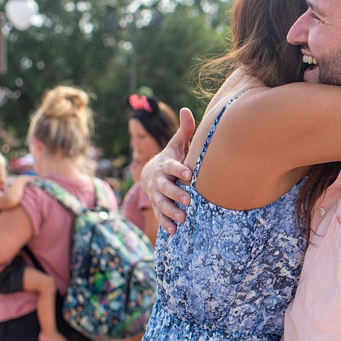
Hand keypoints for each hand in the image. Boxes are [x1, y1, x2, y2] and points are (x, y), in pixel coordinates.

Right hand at [144, 107, 195, 233]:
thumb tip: (186, 109)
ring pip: (162, 204)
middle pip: (166, 188)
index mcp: (166, 165)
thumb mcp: (176, 145)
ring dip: (171, 211)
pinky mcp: (157, 206)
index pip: (172, 167)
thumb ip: (184, 130)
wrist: (150, 175)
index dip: (180, 170)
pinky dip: (166, 224)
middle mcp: (160, 181)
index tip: (190, 174)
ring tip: (183, 218)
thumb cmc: (171, 159)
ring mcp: (157, 195)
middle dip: (176, 194)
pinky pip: (160, 216)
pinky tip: (174, 231)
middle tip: (188, 200)